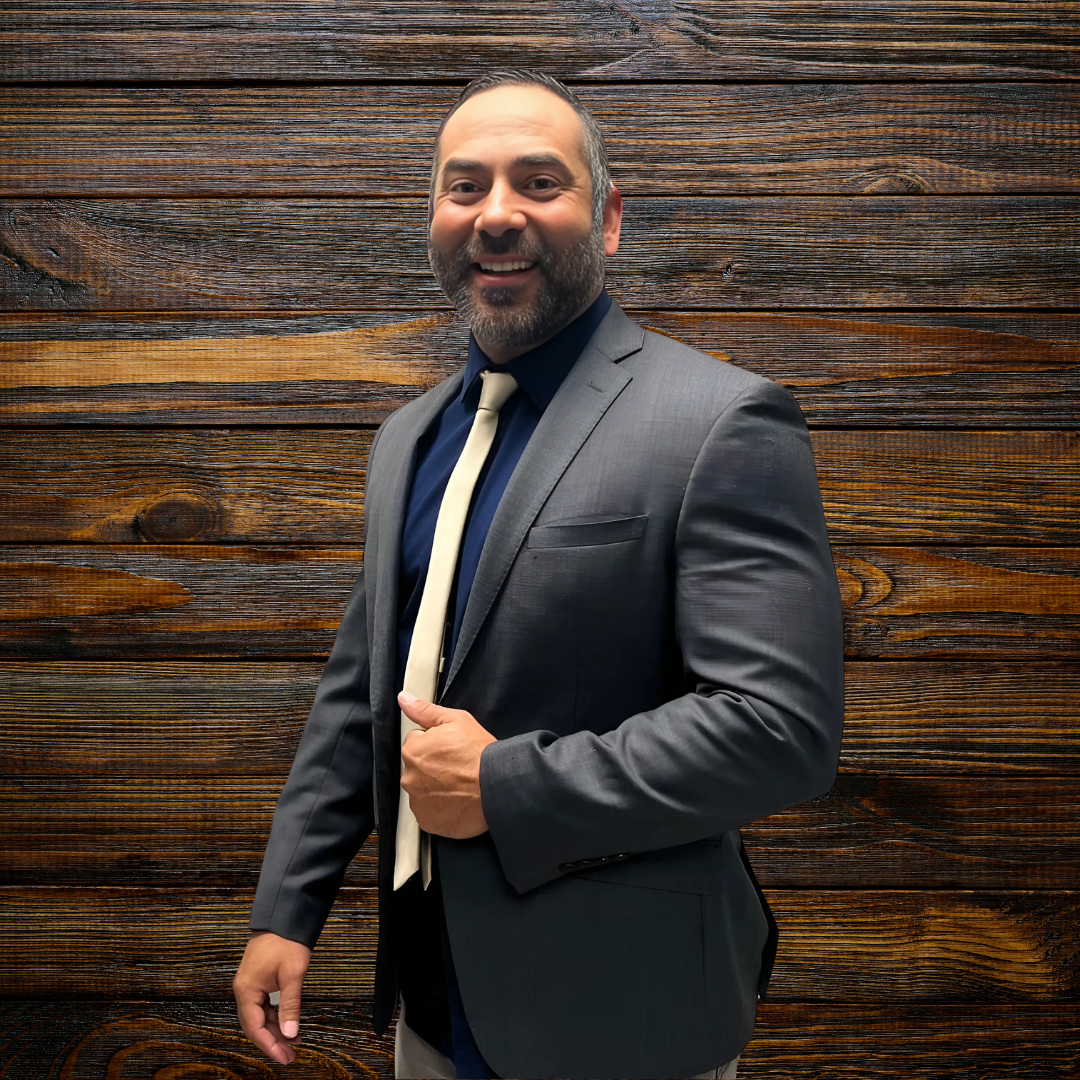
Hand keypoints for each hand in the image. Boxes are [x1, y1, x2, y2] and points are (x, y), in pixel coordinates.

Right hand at [233, 930, 310, 1065]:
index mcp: (247, 990)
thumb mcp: (292, 975)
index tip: (284, 1057)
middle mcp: (244, 990)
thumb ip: (290, 1005)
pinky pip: (263, 1006)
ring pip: (259, 1016)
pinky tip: (288, 1023)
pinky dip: (275, 1016)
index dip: (269, 1045)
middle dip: (272, 1041)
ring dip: (275, 1029)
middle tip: (290, 1054)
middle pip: (255, 1025)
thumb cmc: (286, 941)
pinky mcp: (257, 980)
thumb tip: (290, 1033)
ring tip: (294, 1041)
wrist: (284, 917)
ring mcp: (250, 985)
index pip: (254, 1028)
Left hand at [399, 691, 495, 838]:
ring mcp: (417, 802)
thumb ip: (425, 710)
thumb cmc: (480, 754)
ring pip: (423, 790)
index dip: (436, 744)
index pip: (416, 743)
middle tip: (457, 767)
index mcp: (412, 751)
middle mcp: (409, 778)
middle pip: (417, 768)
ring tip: (459, 785)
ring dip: (435, 787)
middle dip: (433, 767)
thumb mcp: (456, 720)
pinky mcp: (428, 822)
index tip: (451, 750)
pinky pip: (429, 812)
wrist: (497, 786)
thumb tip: (404, 699)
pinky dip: (440, 808)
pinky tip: (457, 800)